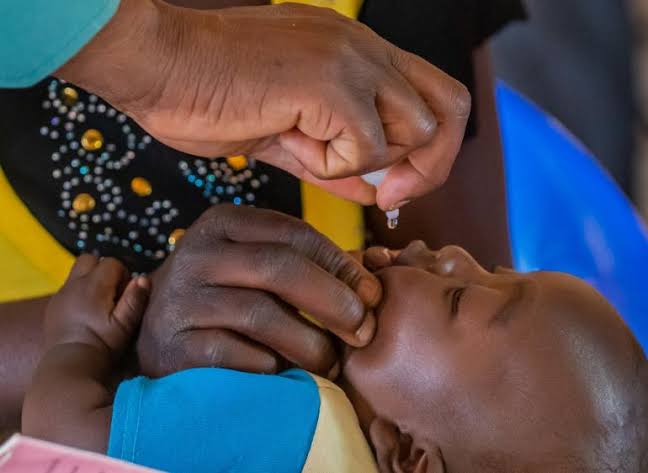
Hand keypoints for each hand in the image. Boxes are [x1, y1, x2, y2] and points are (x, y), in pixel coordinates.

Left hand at [44, 255, 148, 354]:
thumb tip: (143, 278)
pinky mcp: (53, 306)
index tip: (125, 295)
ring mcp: (61, 294)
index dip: (123, 275)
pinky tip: (84, 314)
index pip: (112, 263)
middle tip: (112, 292)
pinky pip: (67, 288)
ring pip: (77, 272)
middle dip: (103, 269)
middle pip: (90, 259)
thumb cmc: (102, 344)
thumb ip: (135, 299)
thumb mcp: (125, 325)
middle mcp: (74, 284)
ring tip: (98, 302)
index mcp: (94, 285)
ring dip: (90, 280)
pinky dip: (78, 293)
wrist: (71, 364)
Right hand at [57, 0, 469, 208]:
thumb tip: (377, 189)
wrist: (158, 65)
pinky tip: (291, 143)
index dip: (427, 149)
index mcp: (357, 52)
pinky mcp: (329, 85)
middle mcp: (364, 48)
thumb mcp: (289, 133)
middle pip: (449, 110)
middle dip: (430, 165)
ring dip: (370, 162)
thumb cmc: (209, 94)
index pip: (432, 97)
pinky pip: (365, 149)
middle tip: (388, 194)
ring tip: (311, 151)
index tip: (391, 185)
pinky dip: (333, 167)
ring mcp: (351, 60)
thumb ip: (338, 159)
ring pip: (416, 130)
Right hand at [137, 205, 381, 377]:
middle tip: (363, 330)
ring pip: (261, 314)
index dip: (341, 264)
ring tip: (332, 362)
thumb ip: (301, 264)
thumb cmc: (226, 300)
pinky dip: (270, 366)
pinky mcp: (171, 345)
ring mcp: (179, 298)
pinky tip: (284, 373)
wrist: (160, 338)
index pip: (295, 234)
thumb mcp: (255, 267)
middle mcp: (196, 251)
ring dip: (310, 343)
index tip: (373, 295)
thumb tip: (368, 288)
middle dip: (334, 301)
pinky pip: (236, 355)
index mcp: (223, 223)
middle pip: (280, 267)